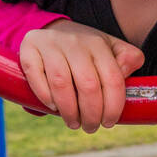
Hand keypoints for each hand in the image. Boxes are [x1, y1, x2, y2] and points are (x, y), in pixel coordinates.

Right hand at [19, 20, 144, 132]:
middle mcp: (75, 42)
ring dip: (69, 111)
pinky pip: (36, 77)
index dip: (113, 106)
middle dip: (91, 114)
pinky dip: (45, 97)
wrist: (53, 29)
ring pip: (61, 83)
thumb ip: (128, 60)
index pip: (112, 79)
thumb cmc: (86, 50)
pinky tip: (53, 108)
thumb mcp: (111, 49)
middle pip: (88, 85)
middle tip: (90, 127)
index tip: (109, 122)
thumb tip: (126, 75)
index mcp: (98, 44)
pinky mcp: (29, 49)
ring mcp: (50, 44)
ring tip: (73, 123)